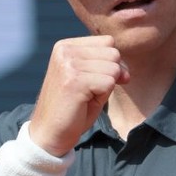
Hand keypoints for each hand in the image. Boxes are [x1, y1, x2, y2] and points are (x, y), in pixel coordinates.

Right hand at [29, 36, 129, 156]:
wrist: (49, 134)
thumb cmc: (72, 109)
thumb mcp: (90, 80)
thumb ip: (108, 67)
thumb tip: (126, 72)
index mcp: (66, 46)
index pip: (108, 42)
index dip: (111, 63)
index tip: (97, 81)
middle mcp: (65, 51)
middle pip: (113, 53)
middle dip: (111, 75)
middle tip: (90, 92)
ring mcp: (68, 64)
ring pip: (113, 68)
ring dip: (106, 88)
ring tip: (85, 97)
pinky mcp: (74, 80)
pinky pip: (109, 83)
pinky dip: (103, 96)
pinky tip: (84, 102)